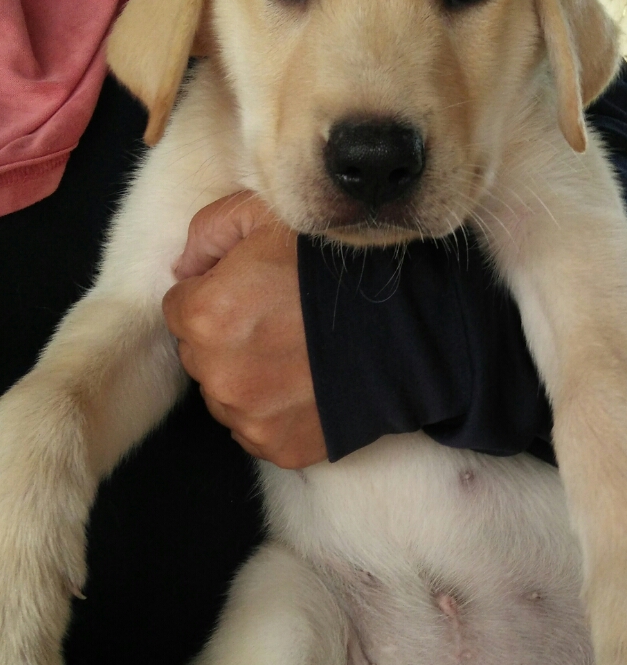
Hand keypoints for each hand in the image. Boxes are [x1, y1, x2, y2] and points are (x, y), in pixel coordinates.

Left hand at [162, 192, 326, 468]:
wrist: (408, 324)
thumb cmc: (336, 264)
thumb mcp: (267, 217)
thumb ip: (209, 233)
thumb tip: (185, 268)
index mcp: (205, 315)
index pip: (179, 310)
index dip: (213, 295)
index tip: (250, 291)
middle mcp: (219, 374)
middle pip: (200, 356)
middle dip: (228, 338)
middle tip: (278, 321)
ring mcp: (250, 417)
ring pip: (227, 396)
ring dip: (248, 378)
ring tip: (295, 354)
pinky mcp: (281, 447)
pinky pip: (259, 430)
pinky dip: (276, 413)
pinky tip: (307, 386)